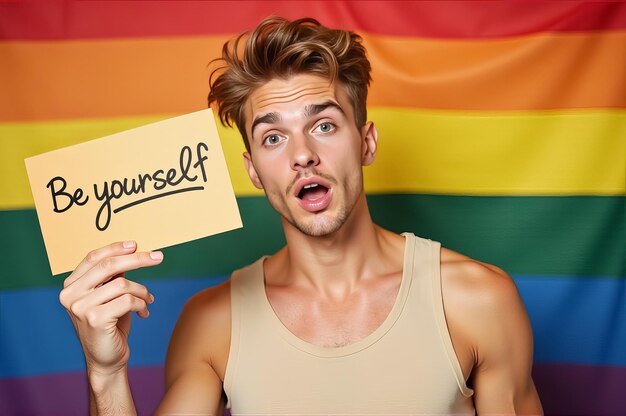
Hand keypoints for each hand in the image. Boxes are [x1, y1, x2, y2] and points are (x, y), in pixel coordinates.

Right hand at [59, 241, 161, 375]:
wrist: (106, 360)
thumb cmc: (110, 325)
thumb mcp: (109, 296)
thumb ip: (112, 277)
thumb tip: (131, 252)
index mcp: (71, 286)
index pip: (93, 258)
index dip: (115, 248)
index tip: (136, 244)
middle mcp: (71, 295)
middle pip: (108, 266)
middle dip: (137, 259)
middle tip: (159, 257)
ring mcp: (80, 308)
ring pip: (123, 284)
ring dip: (142, 291)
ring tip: (149, 299)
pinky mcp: (95, 319)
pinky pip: (128, 301)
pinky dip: (142, 304)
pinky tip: (144, 312)